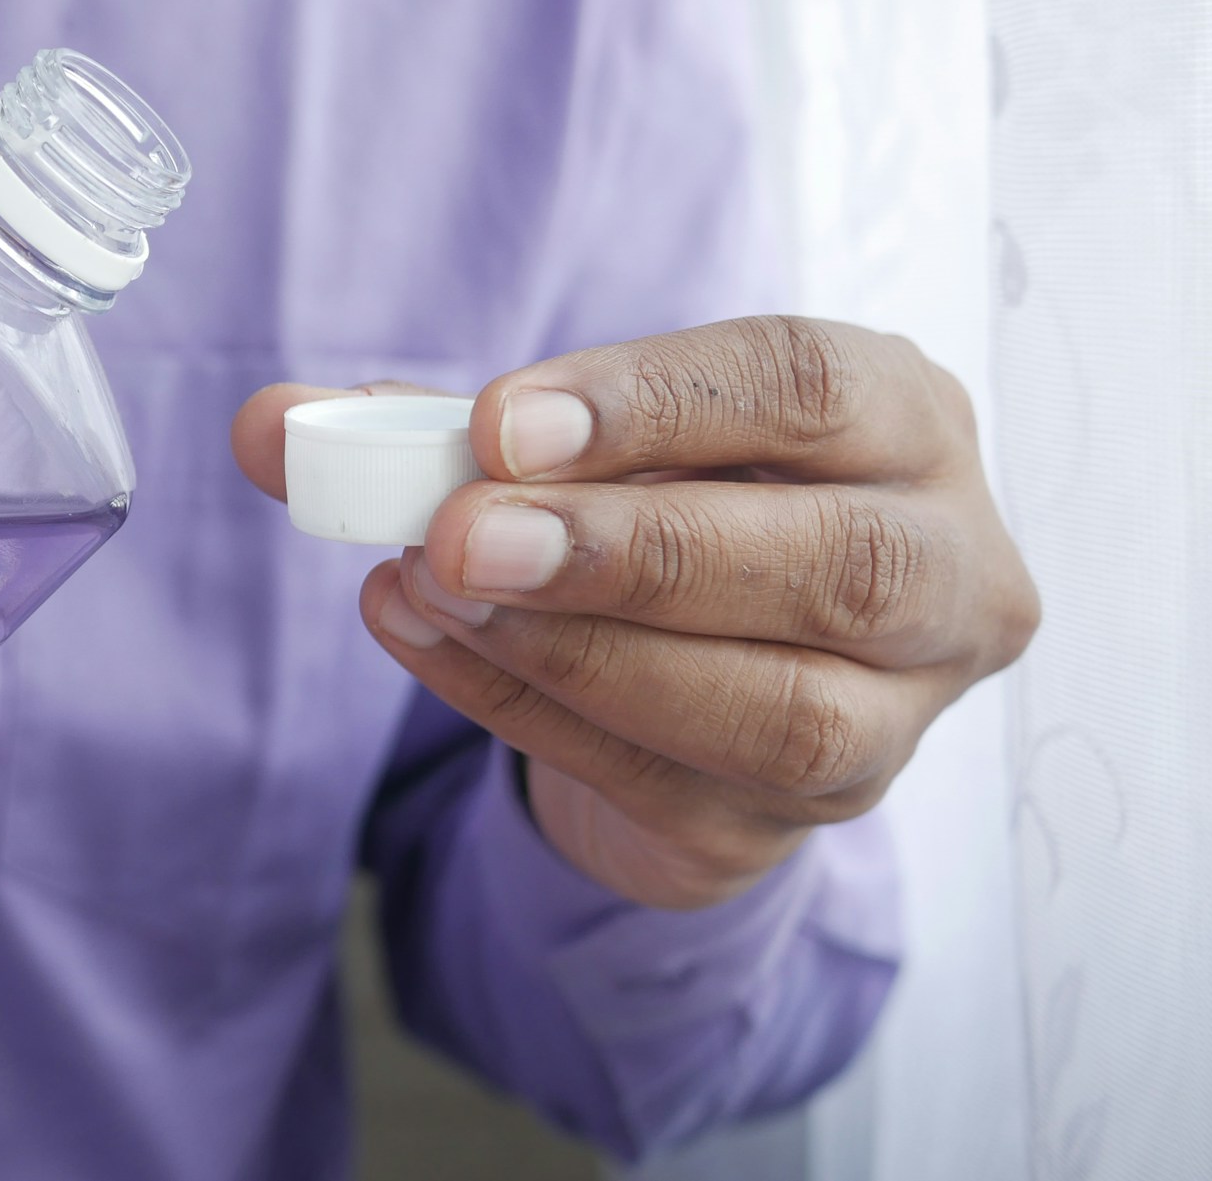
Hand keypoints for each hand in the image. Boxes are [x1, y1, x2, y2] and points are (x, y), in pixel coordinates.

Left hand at [235, 317, 1038, 909]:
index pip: (810, 389)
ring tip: (428, 588)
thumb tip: (266, 427)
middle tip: (458, 533)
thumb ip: (426, 425)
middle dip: (629, 551)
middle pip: (835, 564)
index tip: (499, 424)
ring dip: (578, 650)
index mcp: (903, 424)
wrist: (684, 655)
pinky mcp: (792, 822)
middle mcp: (945, 571)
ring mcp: (889, 719)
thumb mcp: (558, 438)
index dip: (652, 404)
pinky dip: (528, 711)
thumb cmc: (645, 498)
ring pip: (776, 707)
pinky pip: (668, 781)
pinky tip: (424, 641)